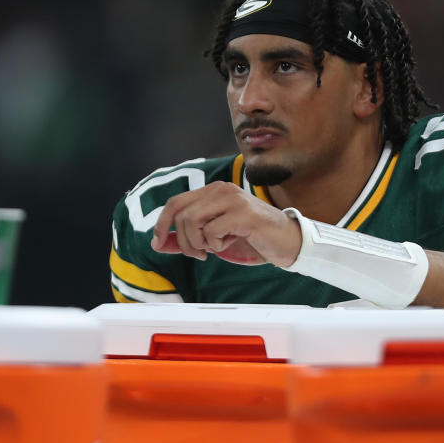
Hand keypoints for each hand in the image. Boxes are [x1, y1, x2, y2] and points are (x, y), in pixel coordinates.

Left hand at [150, 181, 302, 266]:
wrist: (286, 242)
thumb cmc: (251, 238)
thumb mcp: (214, 238)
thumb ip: (187, 238)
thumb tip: (158, 244)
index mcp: (213, 190)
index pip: (175, 202)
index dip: (161, 223)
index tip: (157, 243)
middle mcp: (221, 189)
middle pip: (181, 214)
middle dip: (182, 241)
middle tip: (199, 254)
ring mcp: (233, 199)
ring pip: (192, 221)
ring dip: (198, 243)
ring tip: (214, 248)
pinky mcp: (243, 213)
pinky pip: (212, 231)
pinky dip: (216, 244)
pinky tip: (229, 242)